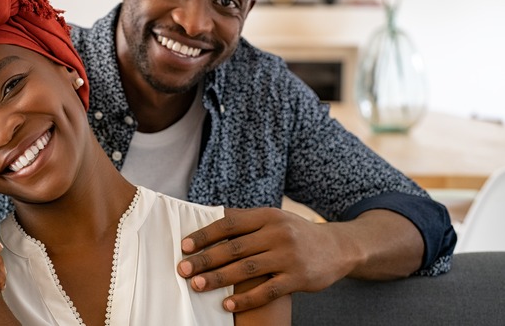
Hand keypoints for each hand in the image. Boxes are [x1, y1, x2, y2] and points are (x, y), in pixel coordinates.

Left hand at [177, 207, 353, 312]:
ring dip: (219, 279)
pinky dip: (245, 299)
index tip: (185, 246)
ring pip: (247, 270)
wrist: (338, 248)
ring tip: (198, 285)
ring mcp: (289, 256)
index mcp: (268, 215)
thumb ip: (247, 221)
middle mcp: (278, 234)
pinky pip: (267, 291)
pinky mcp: (298, 278)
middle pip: (234, 248)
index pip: (230, 224)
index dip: (205, 235)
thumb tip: (209, 219)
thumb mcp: (275, 219)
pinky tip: (227, 305)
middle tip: (183, 269)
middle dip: (206, 260)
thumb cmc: (296, 233)